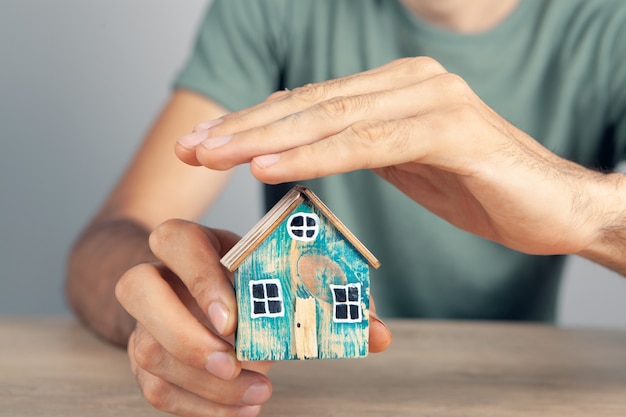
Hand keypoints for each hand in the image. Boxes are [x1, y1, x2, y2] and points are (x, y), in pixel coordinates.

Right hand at [116, 220, 270, 416]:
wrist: (208, 297)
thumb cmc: (241, 279)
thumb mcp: (256, 269)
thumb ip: (263, 286)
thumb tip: (283, 325)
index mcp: (183, 241)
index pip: (176, 242)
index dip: (201, 279)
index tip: (232, 319)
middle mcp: (154, 275)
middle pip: (138, 291)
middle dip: (186, 338)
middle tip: (233, 364)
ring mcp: (142, 319)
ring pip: (149, 351)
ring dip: (206, 384)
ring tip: (259, 391)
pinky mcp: (143, 358)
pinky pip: (158, 389)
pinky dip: (203, 407)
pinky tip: (242, 408)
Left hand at [176, 57, 610, 256]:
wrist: (557, 206)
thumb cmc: (482, 187)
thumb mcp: (409, 164)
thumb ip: (365, 146)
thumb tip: (314, 151)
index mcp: (394, 88)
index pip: (310, 103)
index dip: (253, 121)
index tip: (205, 140)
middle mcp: (409, 82)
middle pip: (310, 104)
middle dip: (244, 127)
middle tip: (192, 145)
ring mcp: (432, 100)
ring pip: (332, 118)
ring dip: (265, 138)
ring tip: (212, 154)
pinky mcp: (451, 130)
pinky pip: (370, 143)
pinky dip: (316, 155)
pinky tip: (269, 167)